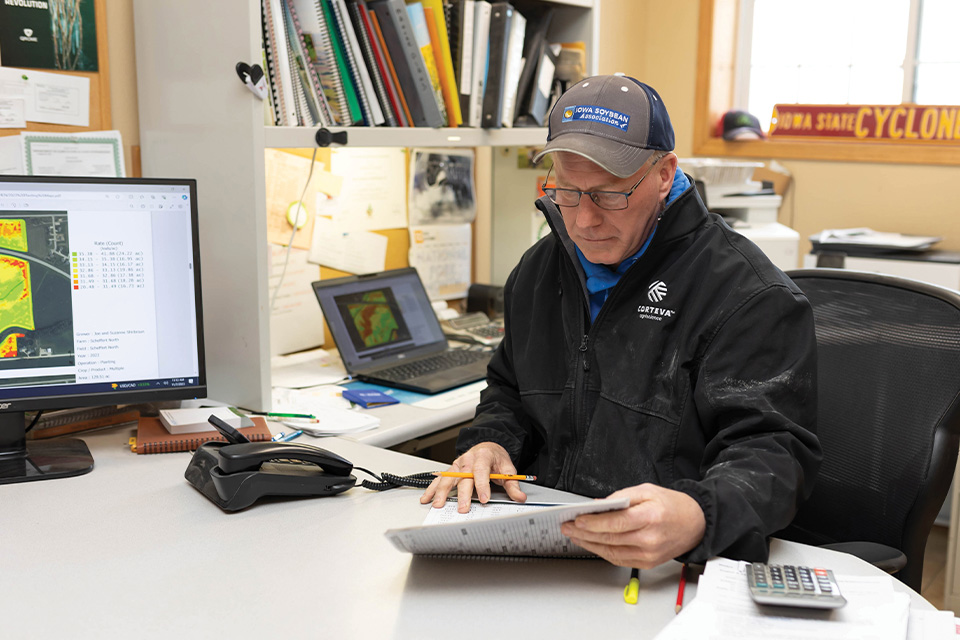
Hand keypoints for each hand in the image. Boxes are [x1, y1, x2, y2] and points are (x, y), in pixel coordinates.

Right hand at [419, 442, 526, 512]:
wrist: (488, 447)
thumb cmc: (496, 459)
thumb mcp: (508, 469)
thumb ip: (513, 484)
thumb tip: (520, 497)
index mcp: (483, 456)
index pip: (481, 471)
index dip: (482, 485)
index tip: (484, 498)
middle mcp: (468, 459)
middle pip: (463, 477)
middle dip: (462, 494)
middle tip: (462, 508)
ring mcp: (457, 464)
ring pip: (448, 478)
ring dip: (442, 492)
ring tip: (438, 505)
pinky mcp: (451, 470)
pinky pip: (440, 479)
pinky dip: (432, 489)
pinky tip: (426, 498)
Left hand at [559, 484, 704, 568]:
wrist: (696, 524)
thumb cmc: (673, 505)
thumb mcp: (647, 490)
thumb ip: (621, 497)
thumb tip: (598, 506)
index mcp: (650, 517)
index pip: (615, 523)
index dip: (593, 522)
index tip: (577, 519)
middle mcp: (650, 538)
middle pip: (610, 538)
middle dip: (584, 533)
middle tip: (568, 527)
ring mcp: (649, 554)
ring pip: (611, 552)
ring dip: (589, 544)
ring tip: (574, 536)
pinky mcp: (648, 563)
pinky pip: (619, 559)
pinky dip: (602, 552)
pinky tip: (592, 544)